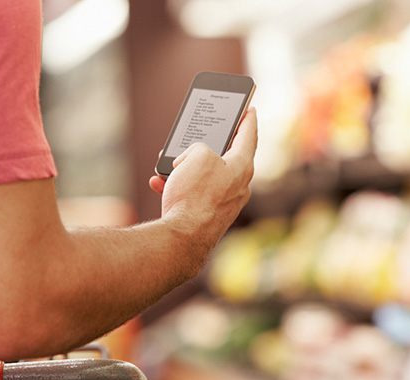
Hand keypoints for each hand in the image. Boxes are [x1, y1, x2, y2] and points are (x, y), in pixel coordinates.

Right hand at [149, 108, 256, 247]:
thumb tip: (193, 159)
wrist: (182, 240)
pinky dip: (179, 187)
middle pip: (226, 157)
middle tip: (203, 133)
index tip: (249, 109)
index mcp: (242, 167)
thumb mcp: (196, 155)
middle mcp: (238, 186)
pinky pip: (194, 195)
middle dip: (208, 146)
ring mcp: (224, 204)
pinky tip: (160, 184)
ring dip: (186, 168)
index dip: (247, 119)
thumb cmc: (194, 196)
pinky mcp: (209, 217)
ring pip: (205, 176)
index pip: (249, 136)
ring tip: (167, 164)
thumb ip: (200, 147)